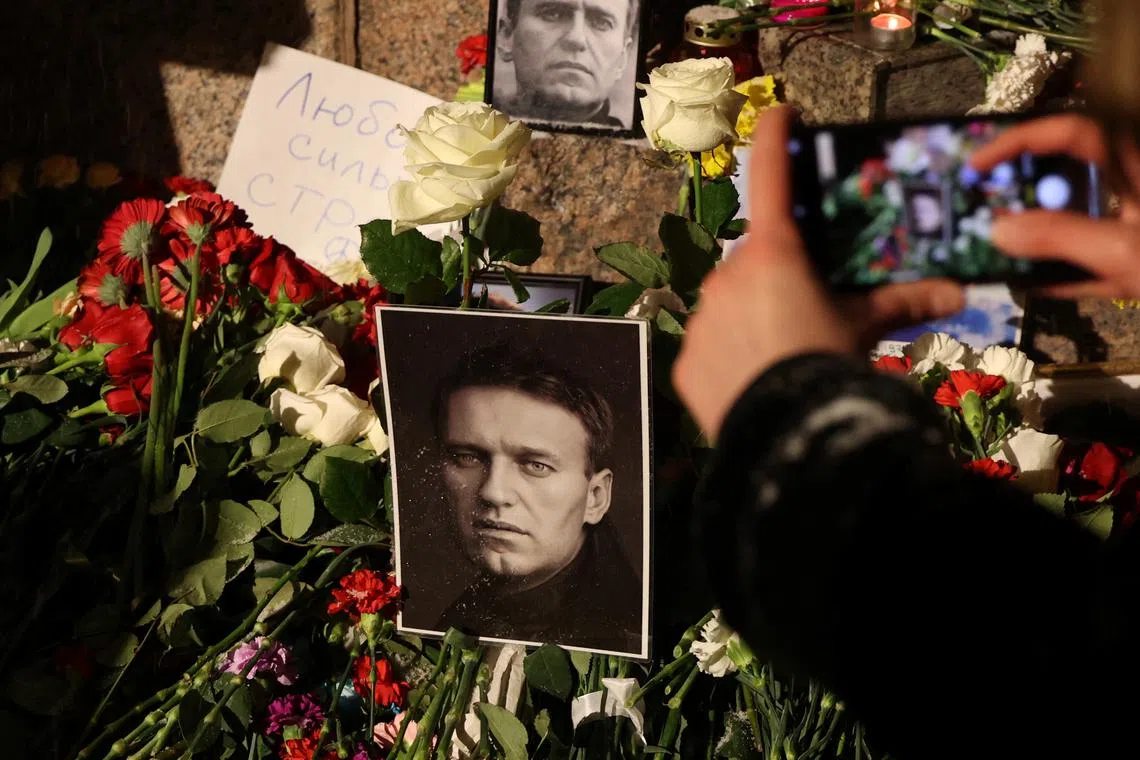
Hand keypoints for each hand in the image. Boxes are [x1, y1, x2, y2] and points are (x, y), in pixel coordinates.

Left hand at [673, 108, 965, 440]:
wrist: (785, 438)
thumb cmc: (826, 366)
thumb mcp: (865, 329)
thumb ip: (904, 302)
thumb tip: (955, 292)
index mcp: (774, 254)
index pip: (771, 177)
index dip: (776, 139)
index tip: (779, 114)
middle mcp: (728, 275)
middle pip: (756, 258)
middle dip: (779, 272)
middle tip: (807, 304)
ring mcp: (702, 318)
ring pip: (731, 301)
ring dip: (754, 313)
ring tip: (786, 350)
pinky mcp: (687, 359)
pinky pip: (712, 344)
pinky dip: (732, 352)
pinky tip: (756, 377)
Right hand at [970, 113, 1139, 298]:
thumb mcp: (1126, 254)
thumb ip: (1060, 239)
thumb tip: (998, 230)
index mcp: (1139, 168)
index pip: (1073, 130)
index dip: (1022, 139)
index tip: (978, 164)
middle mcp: (1139, 190)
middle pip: (1072, 172)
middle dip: (1023, 186)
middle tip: (983, 204)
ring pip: (1080, 217)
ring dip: (1037, 231)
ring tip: (998, 246)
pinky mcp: (1139, 264)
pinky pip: (1093, 261)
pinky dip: (1061, 271)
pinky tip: (1032, 285)